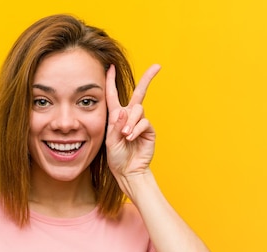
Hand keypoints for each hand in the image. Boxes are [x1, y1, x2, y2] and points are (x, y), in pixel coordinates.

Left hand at [105, 64, 160, 178]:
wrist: (127, 171)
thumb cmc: (116, 157)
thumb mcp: (110, 140)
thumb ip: (115, 125)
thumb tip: (123, 110)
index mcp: (116, 117)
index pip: (113, 95)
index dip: (111, 81)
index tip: (111, 67)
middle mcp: (130, 116)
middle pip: (139, 93)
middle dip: (147, 79)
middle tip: (157, 67)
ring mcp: (141, 123)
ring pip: (138, 110)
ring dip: (130, 122)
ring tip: (125, 135)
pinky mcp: (149, 131)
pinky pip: (144, 123)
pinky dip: (136, 129)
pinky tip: (131, 138)